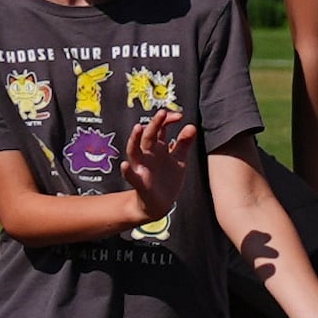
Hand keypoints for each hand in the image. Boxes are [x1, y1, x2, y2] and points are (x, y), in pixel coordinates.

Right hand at [117, 109, 199, 224]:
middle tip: (162, 113)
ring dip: (135, 139)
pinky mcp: (139, 184)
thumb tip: (191, 126)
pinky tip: (126, 165)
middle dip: (154, 124)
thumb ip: (184, 143)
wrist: (160, 204)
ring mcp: (142, 168)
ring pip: (135, 151)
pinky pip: (131, 177)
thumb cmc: (167, 179)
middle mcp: (148, 155)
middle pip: (148, 136)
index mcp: (158, 148)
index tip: (179, 116)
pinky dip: (127, 171)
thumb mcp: (179, 160)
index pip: (160, 129)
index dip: (167, 121)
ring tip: (138, 128)